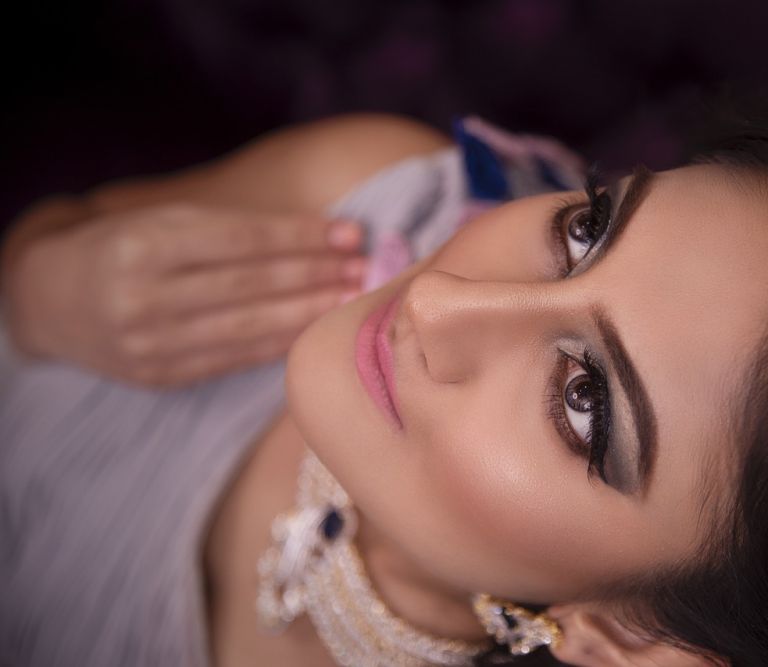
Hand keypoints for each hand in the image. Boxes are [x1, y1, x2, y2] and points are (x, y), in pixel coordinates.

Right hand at [4, 203, 365, 385]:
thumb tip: (321, 232)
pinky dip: (278, 344)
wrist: (52, 301)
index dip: (302, 237)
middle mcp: (145, 296)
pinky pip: (233, 360)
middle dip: (316, 275)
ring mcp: (151, 343)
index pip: (242, 241)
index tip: (351, 232)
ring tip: (352, 299)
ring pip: (248, 328)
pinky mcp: (160, 376)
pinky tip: (314, 330)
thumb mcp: (165, 222)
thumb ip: (235, 228)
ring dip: (308, 313)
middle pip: (251, 286)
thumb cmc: (124, 248)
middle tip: (365, 269)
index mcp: (145, 245)